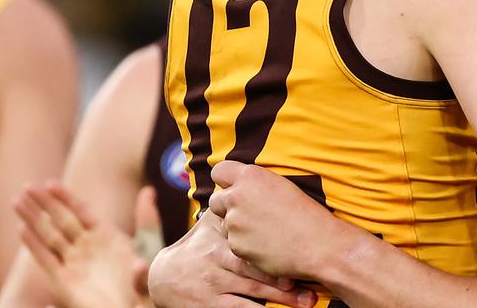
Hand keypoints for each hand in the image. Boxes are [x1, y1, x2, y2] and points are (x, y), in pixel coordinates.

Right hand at [15, 182, 148, 307]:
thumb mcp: (149, 247)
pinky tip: (22, 230)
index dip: (65, 197)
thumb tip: (148, 191)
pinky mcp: (65, 282)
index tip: (49, 183)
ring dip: (33, 219)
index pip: (81, 210)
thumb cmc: (145, 281)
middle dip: (43, 203)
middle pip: (61, 219)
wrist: (134, 306)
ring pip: (49, 236)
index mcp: (105, 234)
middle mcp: (86, 246)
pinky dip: (34, 245)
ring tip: (16, 201)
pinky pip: (46, 260)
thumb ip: (147, 221)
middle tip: (27, 186)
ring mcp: (75, 263)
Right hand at [147, 210, 314, 307]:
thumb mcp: (207, 227)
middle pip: (255, 268)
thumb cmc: (196, 249)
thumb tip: (250, 180)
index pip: (250, 240)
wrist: (164, 279)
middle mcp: (214, 258)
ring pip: (252, 291)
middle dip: (285, 278)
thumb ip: (229, 211)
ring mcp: (212, 283)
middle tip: (313, 284)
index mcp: (219, 237)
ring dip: (282, 299)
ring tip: (308, 301)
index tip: (301, 253)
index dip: (276, 247)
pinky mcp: (209, 305)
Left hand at [208, 161, 355, 280]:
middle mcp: (237, 196)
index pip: (219, 171)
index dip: (225, 181)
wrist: (319, 244)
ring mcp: (234, 223)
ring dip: (238, 228)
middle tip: (248, 215)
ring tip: (265, 232)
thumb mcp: (281, 185)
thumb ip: (255, 183)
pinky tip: (266, 246)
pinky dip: (246, 246)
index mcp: (250, 176)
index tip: (233, 189)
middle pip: (216, 200)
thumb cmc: (306, 213)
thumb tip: (238, 186)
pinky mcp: (236, 246)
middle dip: (226, 207)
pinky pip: (234, 244)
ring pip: (225, 224)